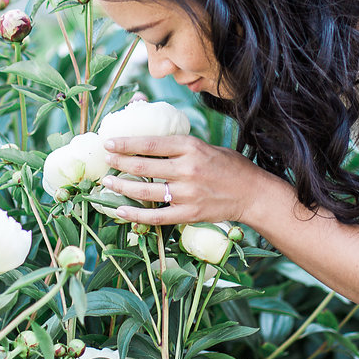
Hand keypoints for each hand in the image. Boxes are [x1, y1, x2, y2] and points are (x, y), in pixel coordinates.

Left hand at [101, 134, 261, 225]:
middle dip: (119, 163)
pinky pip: (157, 216)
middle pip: (144, 167)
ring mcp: (188, 193)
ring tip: (107, 183)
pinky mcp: (190, 213)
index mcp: (191, 147)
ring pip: (146, 192)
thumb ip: (178, 146)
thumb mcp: (205, 146)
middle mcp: (188, 169)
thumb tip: (147, 141)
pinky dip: (136, 215)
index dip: (126, 144)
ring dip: (122, 187)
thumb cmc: (228, 166)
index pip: (151, 143)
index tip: (109, 143)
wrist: (252, 193)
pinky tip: (121, 211)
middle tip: (105, 160)